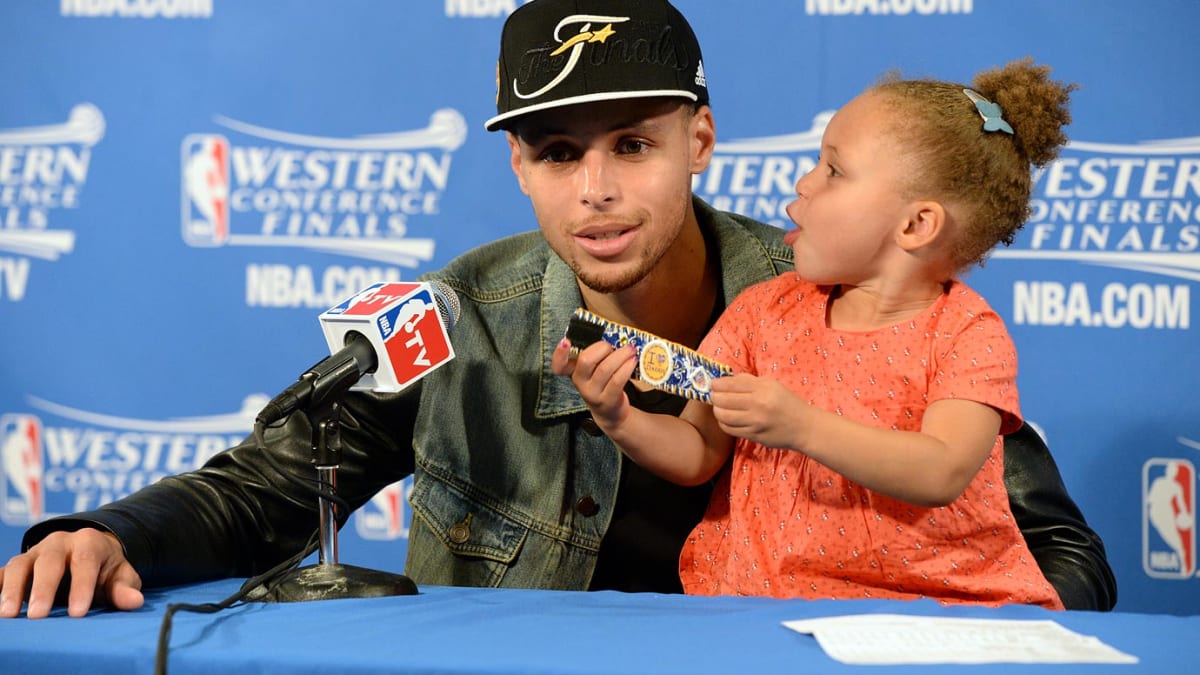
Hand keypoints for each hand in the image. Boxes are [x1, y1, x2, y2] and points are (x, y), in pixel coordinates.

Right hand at [0, 528, 142, 618]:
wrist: (89, 552)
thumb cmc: (105, 569)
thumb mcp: (120, 576)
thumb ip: (124, 589)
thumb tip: (134, 602)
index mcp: (89, 542)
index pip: (85, 561)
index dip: (82, 587)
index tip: (78, 613)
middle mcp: (59, 542)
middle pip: (49, 562)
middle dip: (43, 589)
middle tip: (38, 615)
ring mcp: (35, 552)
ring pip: (20, 565)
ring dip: (12, 589)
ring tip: (9, 615)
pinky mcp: (18, 564)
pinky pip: (2, 572)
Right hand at [551, 338, 637, 430]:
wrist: (610, 411)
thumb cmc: (603, 382)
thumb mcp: (594, 369)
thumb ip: (597, 355)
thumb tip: (612, 337)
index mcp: (573, 371)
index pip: (559, 365)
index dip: (559, 354)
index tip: (565, 341)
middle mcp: (580, 383)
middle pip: (585, 361)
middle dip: (603, 348)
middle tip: (614, 346)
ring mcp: (593, 393)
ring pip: (605, 369)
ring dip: (620, 355)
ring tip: (631, 350)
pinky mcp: (608, 400)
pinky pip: (617, 380)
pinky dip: (626, 368)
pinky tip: (633, 361)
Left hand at [709, 373, 804, 449]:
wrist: (804, 427)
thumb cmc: (788, 403)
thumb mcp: (773, 385)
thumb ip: (750, 381)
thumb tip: (727, 379)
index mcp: (763, 388)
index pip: (732, 384)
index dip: (717, 384)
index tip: (713, 384)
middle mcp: (758, 404)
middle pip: (723, 399)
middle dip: (714, 397)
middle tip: (714, 396)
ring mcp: (755, 422)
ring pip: (723, 416)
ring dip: (717, 411)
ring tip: (719, 407)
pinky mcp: (754, 435)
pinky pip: (730, 429)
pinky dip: (723, 423)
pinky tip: (726, 419)